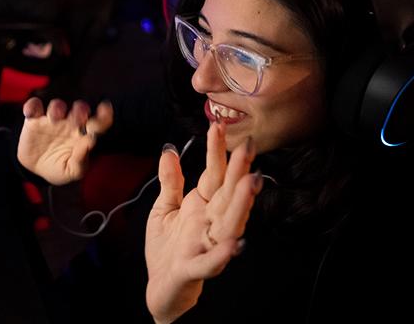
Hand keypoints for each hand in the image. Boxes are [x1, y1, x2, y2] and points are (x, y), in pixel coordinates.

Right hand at [17, 97, 112, 185]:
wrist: (35, 170)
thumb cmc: (58, 168)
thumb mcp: (71, 172)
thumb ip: (81, 161)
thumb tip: (90, 143)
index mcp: (83, 135)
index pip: (97, 123)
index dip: (104, 115)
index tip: (106, 109)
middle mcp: (70, 124)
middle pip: (79, 110)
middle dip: (80, 109)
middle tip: (80, 116)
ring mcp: (52, 120)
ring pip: (57, 105)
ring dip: (58, 107)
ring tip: (55, 116)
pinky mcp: (34, 120)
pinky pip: (34, 107)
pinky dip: (32, 106)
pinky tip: (31, 113)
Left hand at [144, 123, 262, 323]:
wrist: (161, 287)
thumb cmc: (166, 248)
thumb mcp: (164, 208)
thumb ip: (170, 181)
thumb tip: (169, 149)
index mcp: (202, 206)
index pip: (213, 175)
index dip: (216, 152)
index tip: (218, 125)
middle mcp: (209, 222)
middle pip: (227, 194)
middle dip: (238, 171)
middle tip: (248, 147)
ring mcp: (205, 244)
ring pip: (228, 223)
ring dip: (241, 205)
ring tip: (252, 184)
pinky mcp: (195, 267)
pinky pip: (212, 261)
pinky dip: (222, 254)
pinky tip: (233, 244)